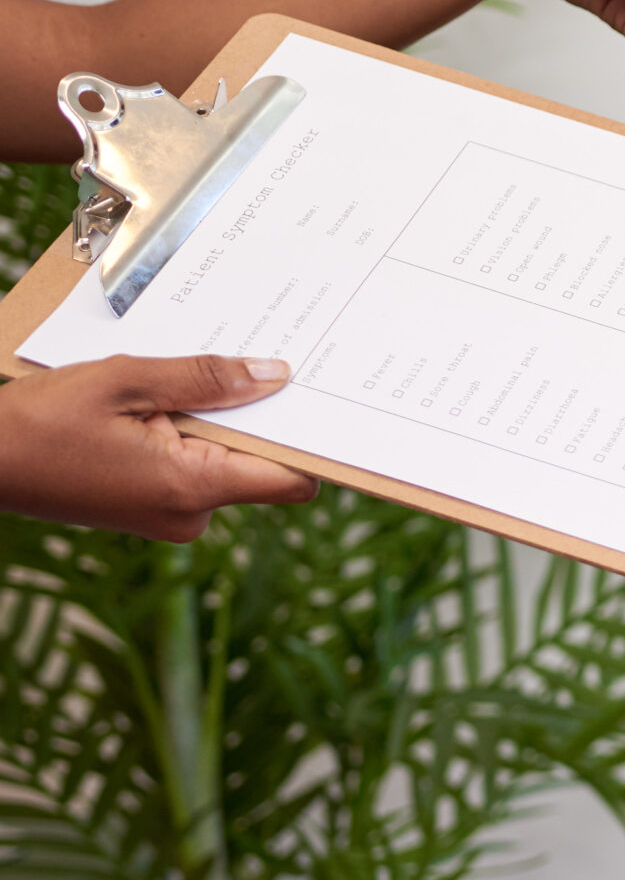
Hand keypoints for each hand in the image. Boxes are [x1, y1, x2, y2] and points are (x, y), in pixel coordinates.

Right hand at [0, 355, 315, 540]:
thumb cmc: (40, 421)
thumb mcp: (125, 382)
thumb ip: (205, 379)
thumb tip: (276, 375)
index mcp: (193, 487)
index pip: (292, 478)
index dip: (315, 443)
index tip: (328, 403)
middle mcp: (193, 515)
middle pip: (261, 464)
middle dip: (256, 417)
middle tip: (257, 362)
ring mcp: (173, 517)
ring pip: (225, 462)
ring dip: (214, 421)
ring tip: (182, 381)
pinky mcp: (155, 510)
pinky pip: (194, 467)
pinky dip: (188, 434)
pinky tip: (161, 402)